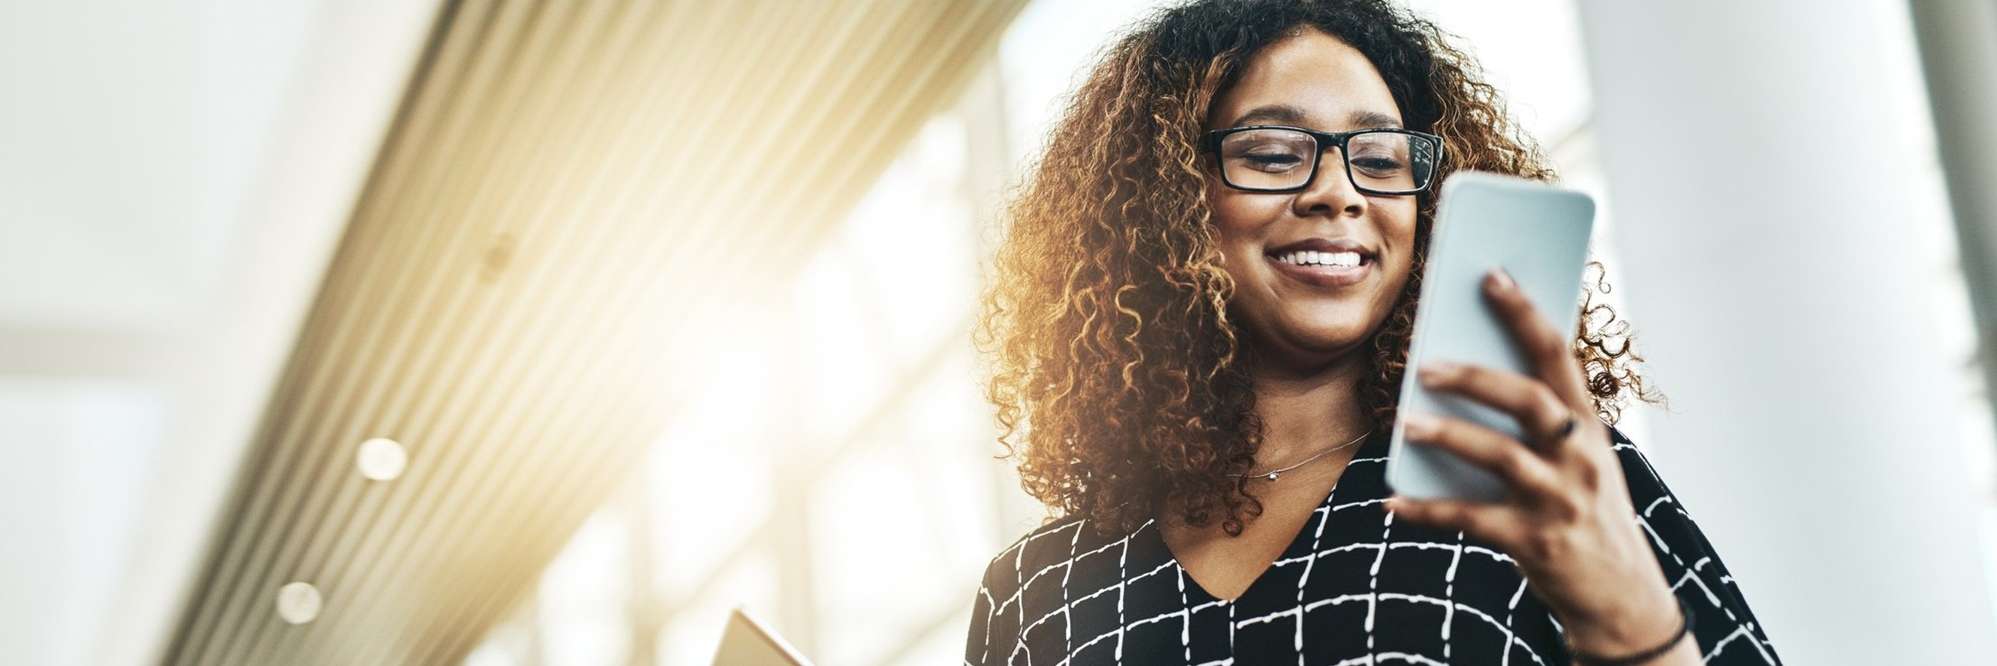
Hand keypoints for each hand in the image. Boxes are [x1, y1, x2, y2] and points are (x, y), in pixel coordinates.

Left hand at [1382, 268, 1691, 661]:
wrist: (1623, 597)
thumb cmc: (1586, 512)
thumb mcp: (1580, 460)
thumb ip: (1540, 421)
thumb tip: (1466, 368)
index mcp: (1588, 427)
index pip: (1558, 357)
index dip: (1525, 313)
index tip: (1492, 276)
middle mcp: (1579, 457)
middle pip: (1528, 401)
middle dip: (1476, 377)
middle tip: (1426, 364)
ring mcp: (1558, 500)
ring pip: (1500, 456)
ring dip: (1448, 436)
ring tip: (1407, 423)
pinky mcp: (1534, 543)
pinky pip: (1470, 520)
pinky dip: (1426, 511)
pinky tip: (1392, 504)